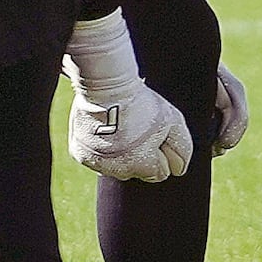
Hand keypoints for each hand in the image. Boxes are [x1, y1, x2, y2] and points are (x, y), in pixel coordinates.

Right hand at [69, 79, 192, 183]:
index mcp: (142, 165)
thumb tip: (178, 170)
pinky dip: (100, 147)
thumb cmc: (141, 104)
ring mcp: (96, 163)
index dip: (160, 153)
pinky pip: (96, 157)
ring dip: (119, 153)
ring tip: (120, 128)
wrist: (105, 88)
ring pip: (115, 166)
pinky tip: (104, 130)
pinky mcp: (79, 154)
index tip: (153, 136)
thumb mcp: (173, 122)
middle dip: (140, 155)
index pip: (159, 173)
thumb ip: (181, 149)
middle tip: (136, 129)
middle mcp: (118, 171)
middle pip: (136, 171)